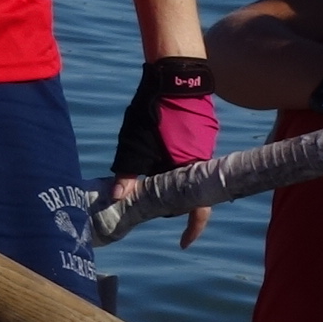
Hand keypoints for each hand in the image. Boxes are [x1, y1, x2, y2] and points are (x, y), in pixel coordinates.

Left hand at [105, 56, 220, 246]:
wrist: (176, 78)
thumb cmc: (156, 112)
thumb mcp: (134, 144)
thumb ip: (128, 173)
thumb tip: (119, 198)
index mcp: (190, 170)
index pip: (198, 209)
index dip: (193, 228)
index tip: (183, 243)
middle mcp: (202, 163)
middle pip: (186, 193)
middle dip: (168, 200)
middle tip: (143, 200)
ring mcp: (202, 149)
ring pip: (185, 176)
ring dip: (168, 180)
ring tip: (143, 177)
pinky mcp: (199, 136)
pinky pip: (186, 160)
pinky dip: (171, 165)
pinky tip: (153, 157)